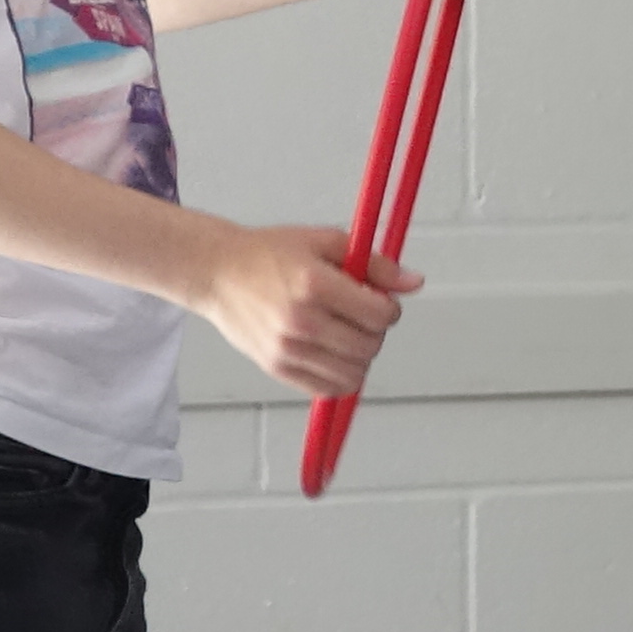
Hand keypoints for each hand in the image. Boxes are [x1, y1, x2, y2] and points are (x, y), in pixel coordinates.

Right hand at [201, 221, 415, 397]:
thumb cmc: (268, 255)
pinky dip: (340, 376)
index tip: (377, 300)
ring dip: (360, 356)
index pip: (380, 315)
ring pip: (354, 373)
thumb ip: (374, 264)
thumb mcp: (325, 242)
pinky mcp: (277, 368)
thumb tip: (413, 282)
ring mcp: (287, 349)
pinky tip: (331, 353)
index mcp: (314, 284)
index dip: (388, 308)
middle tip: (358, 315)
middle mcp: (300, 320)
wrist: (219, 273)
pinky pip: (329, 389)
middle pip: (370, 345)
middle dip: (374, 331)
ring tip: (343, 333)